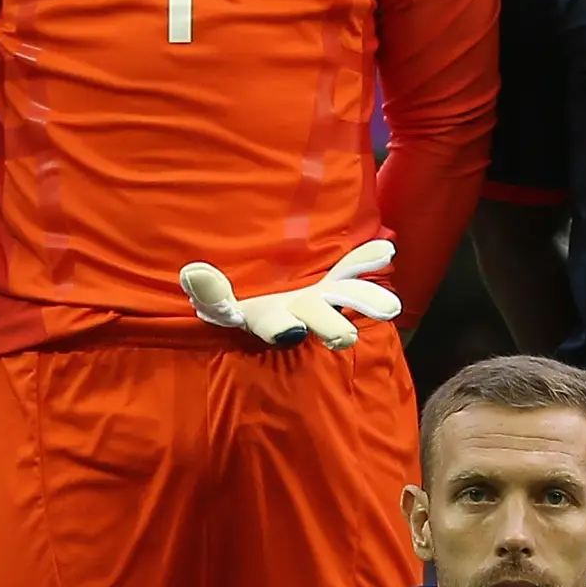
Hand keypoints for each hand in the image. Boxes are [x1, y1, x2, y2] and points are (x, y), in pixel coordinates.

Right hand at [179, 239, 401, 348]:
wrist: (252, 291)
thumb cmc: (231, 302)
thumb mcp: (215, 300)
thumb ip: (208, 292)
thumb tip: (194, 273)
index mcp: (267, 317)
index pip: (273, 325)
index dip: (280, 328)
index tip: (289, 332)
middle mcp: (297, 311)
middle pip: (316, 318)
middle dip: (331, 326)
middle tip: (347, 337)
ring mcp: (316, 296)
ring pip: (343, 296)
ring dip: (364, 299)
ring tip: (390, 308)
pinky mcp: (328, 280)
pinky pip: (350, 268)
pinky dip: (366, 259)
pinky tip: (387, 250)